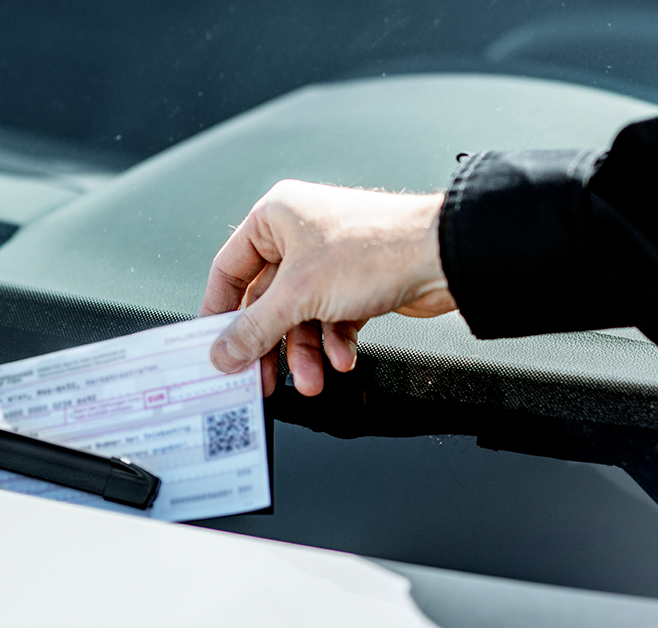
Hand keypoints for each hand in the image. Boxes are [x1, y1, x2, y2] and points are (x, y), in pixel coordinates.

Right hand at [200, 180, 457, 395]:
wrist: (443, 257)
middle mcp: (300, 234)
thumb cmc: (374, 249)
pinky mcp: (356, 282)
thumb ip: (255, 328)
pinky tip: (342, 359)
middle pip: (266, 301)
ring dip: (305, 353)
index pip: (230, 269)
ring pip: (300, 316)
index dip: (220, 311)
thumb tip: (222, 352)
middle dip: (269, 344)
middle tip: (261, 379)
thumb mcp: (298, 295)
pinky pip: (330, 319)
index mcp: (275, 217)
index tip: (214, 346)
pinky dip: (334, 343)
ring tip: (313, 380)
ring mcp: (329, 259)